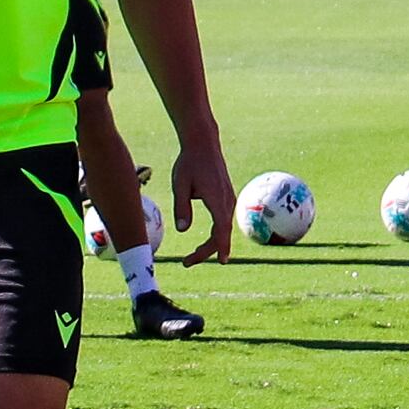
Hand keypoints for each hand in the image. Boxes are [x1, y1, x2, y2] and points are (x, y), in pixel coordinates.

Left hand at [172, 136, 238, 262]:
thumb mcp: (179, 185)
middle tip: (186, 262)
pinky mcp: (226, 198)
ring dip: (210, 244)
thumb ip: (181, 208)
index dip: (220, 246)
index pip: (221, 229)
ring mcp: (228, 199)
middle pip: (221, 233)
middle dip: (206, 251)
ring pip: (223, 228)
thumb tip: (183, 230)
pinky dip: (216, 234)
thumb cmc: (189, 163)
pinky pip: (223, 221)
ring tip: (191, 257)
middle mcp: (227, 201)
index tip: (220, 261)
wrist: (203, 145)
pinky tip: (206, 242)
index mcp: (217, 199)